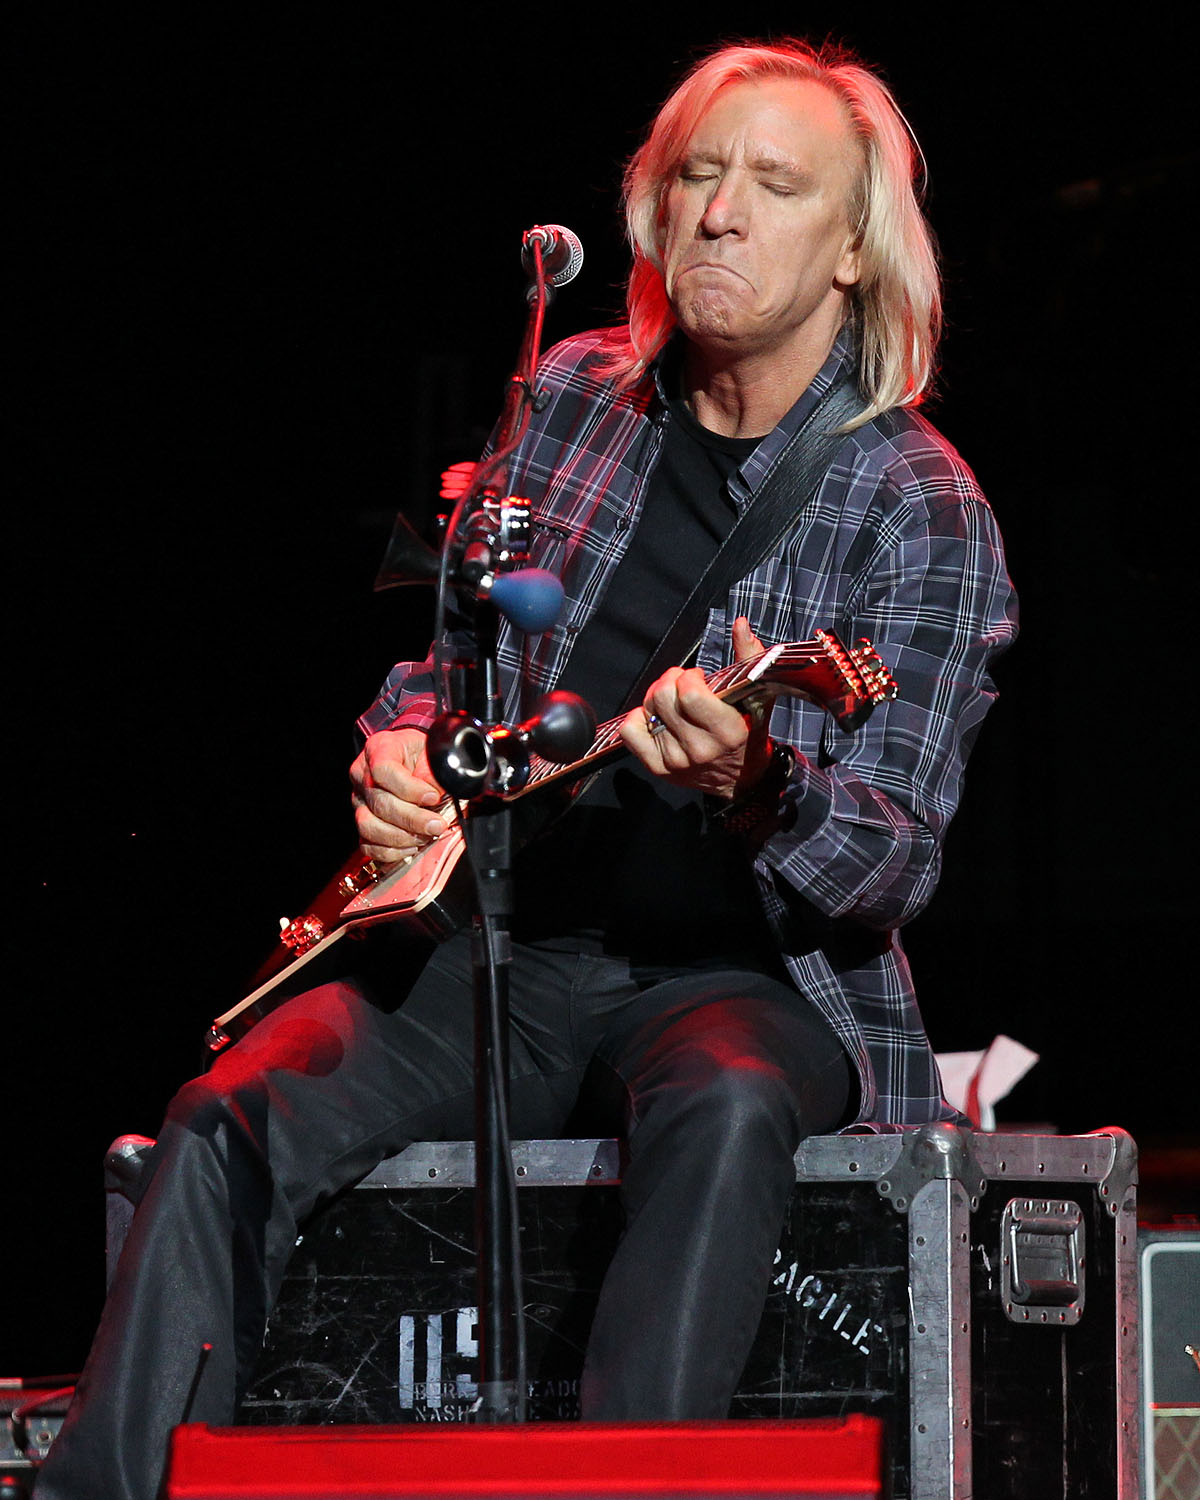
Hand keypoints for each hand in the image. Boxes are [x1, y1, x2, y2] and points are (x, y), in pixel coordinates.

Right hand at [349, 728, 448, 868]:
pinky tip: (412, 847)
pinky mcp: (364, 822)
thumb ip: (434, 770)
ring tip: (426, 836)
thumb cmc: (423, 754)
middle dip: (412, 819)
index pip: (383, 770)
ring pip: (369, 826)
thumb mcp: (432, 752)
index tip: (433, 797)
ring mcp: (360, 801)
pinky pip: (368, 845)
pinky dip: (390, 851)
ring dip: (401, 837)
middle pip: (379, 803)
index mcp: (379, 749)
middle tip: (437, 825)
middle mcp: (362, 775)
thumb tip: (438, 792)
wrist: (415, 759)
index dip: (409, 789)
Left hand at [619, 617, 774, 798]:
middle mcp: (700, 749)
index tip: (699, 680)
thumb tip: (740, 624)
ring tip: (675, 706)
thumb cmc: (748, 732)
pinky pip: (630, 731)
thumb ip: (750, 658)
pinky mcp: (658, 768)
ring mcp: (676, 761)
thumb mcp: (757, 696)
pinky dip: (638, 719)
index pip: (689, 692)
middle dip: (670, 682)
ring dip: (657, 700)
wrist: (741, 780)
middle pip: (662, 696)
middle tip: (683, 688)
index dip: (689, 677)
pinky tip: (657, 720)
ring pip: (646, 710)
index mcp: (727, 731)